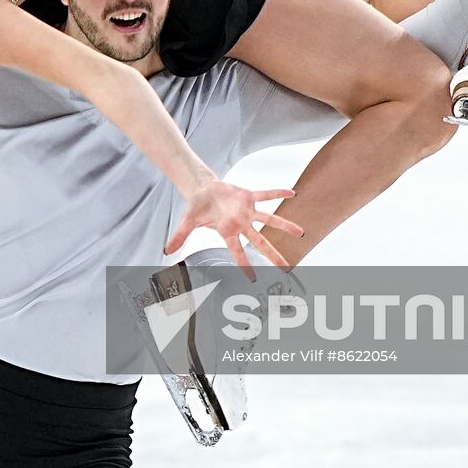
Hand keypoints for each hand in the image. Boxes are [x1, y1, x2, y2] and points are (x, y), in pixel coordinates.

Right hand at [165, 180, 301, 278]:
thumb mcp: (187, 222)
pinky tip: (292, 192)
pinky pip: (266, 195)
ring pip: (270, 219)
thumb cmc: (197, 207)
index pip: (237, 252)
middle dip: (273, 254)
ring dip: (284, 225)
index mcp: (228, 232)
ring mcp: (247, 211)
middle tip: (286, 267)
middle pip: (260, 242)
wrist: (203, 189)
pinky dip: (278, 193)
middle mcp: (241, 225)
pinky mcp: (249, 196)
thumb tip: (166, 251)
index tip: (253, 278)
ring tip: (301, 233)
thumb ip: (179, 236)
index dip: (245, 264)